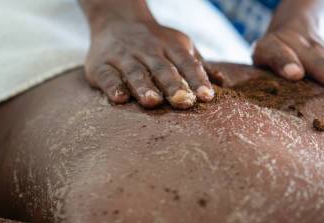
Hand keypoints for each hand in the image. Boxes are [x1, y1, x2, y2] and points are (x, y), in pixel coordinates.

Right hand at [85, 19, 219, 108]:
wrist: (115, 19)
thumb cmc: (156, 43)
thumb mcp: (179, 47)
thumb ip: (198, 66)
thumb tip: (223, 82)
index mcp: (170, 46)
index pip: (186, 62)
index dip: (197, 79)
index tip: (206, 97)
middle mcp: (147, 50)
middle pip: (162, 69)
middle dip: (173, 86)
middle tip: (184, 102)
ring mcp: (123, 57)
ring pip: (135, 72)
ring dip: (144, 87)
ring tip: (153, 102)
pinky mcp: (100, 66)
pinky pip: (107, 76)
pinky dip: (113, 87)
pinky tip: (120, 99)